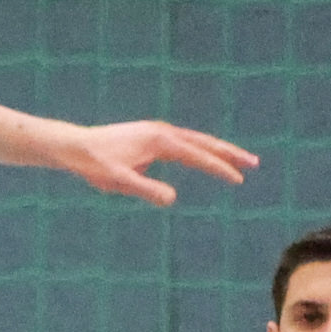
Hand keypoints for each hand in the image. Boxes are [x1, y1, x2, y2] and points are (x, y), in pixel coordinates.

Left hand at [45, 120, 254, 207]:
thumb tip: (172, 199)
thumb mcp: (119, 181)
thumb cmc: (95, 164)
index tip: (238, 179)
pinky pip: (184, 144)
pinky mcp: (151, 138)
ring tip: (240, 161)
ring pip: (196, 141)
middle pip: (204, 142)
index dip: (219, 167)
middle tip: (254, 163)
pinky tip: (207, 160)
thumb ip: (145, 189)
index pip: (197, 155)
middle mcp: (162, 132)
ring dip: (218, 150)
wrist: (76, 146)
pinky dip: (201, 150)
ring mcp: (157, 133)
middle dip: (229, 153)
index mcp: (159, 140)